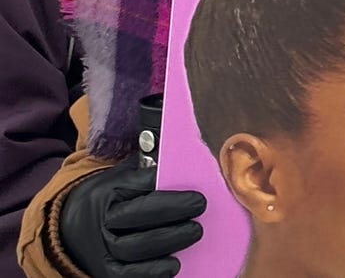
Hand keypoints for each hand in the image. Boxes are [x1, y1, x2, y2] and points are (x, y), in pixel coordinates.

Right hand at [60, 159, 205, 277]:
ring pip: (133, 248)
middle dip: (172, 210)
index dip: (163, 184)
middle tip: (200, 206)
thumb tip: (178, 153)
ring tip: (195, 231)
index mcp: (107, 191)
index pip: (137, 185)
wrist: (70, 230)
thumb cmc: (109, 200)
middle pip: (136, 215)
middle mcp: (100, 220)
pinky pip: (127, 275)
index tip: (191, 183)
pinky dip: (152, 271)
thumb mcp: (120, 178)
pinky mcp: (105, 271)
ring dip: (168, 240)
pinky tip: (174, 265)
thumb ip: (145, 169)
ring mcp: (101, 248)